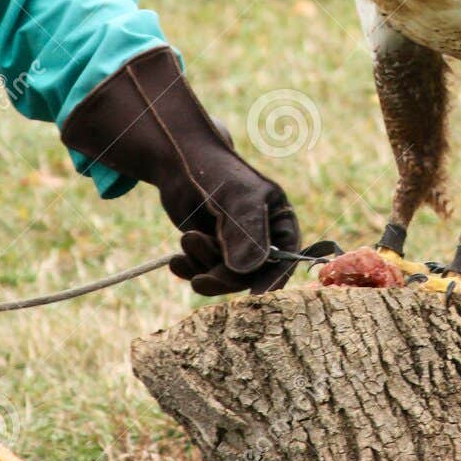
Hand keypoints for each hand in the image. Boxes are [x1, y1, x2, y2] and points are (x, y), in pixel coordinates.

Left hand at [164, 159, 300, 295]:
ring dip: (204, 262)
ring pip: (225, 274)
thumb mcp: (235, 200)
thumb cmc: (214, 172)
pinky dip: (190, 269)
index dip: (273, 279)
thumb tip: (248, 273)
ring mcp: (235, 243)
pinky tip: (175, 261)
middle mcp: (261, 235)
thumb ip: (245, 234)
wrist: (177, 163)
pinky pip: (205, 271)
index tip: (256, 298)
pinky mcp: (211, 247)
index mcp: (279, 219)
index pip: (286, 257)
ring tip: (188, 237)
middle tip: (199, 281)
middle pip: (251, 274)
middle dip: (224, 276)